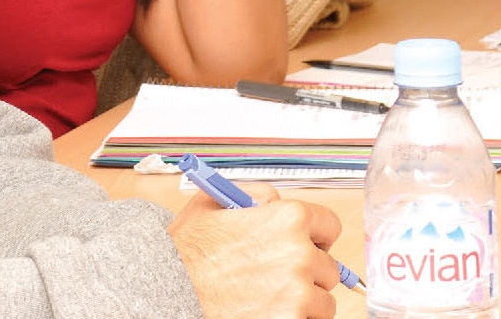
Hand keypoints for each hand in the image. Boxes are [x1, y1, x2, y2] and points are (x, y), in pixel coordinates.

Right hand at [168, 184, 342, 318]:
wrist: (170, 289)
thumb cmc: (187, 250)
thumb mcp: (213, 202)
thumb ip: (253, 194)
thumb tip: (276, 200)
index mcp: (287, 219)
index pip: (330, 225)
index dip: (315, 234)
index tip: (307, 243)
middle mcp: (299, 255)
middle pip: (329, 267)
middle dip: (307, 270)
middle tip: (277, 272)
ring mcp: (298, 294)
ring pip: (322, 301)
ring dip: (303, 300)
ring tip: (268, 294)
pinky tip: (265, 309)